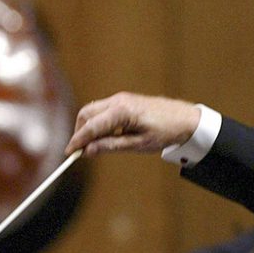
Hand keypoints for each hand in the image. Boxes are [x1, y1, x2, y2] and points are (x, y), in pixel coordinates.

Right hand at [65, 92, 201, 157]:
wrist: (184, 119)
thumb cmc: (164, 132)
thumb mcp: (137, 145)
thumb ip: (110, 146)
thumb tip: (88, 151)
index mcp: (121, 112)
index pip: (91, 127)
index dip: (77, 141)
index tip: (69, 154)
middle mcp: (118, 100)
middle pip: (86, 114)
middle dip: (80, 132)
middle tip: (81, 151)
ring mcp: (120, 98)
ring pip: (92, 110)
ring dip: (88, 127)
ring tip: (95, 146)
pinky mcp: (124, 100)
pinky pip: (102, 110)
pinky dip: (97, 122)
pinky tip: (105, 136)